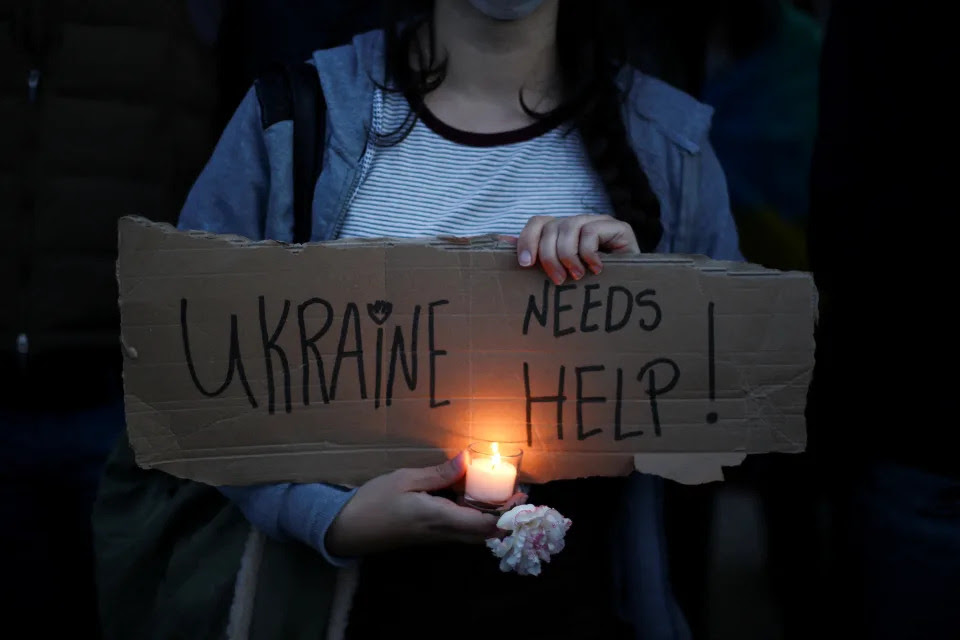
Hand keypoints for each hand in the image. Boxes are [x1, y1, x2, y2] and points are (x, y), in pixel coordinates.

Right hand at [326, 453, 500, 555]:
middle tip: (517, 492)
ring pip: (474, 533)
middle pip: (485, 534)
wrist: (347, 529)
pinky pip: (460, 529)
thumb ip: (439, 473)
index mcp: (439, 518)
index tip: (521, 495)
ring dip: (491, 517)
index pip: (485, 524)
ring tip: (499, 490)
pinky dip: (474, 516)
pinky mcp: (430, 535)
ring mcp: (436, 537)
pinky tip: (471, 496)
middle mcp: (443, 533)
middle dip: (506, 517)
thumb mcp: (405, 479)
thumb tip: (468, 459)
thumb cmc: (373, 502)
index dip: (508, 514)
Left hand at [515, 215, 639, 283]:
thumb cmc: (591, 288)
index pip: (537, 222)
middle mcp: (578, 223)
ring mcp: (598, 222)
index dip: (527, 240)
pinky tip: (595, 270)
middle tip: (558, 279)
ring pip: (570, 226)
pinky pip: (591, 231)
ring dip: (568, 255)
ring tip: (576, 276)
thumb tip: (498, 242)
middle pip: (551, 226)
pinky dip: (588, 253)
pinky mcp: (618, 227)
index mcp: (561, 232)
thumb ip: (534, 258)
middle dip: (549, 255)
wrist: (631, 292)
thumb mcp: (559, 275)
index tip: (526, 264)